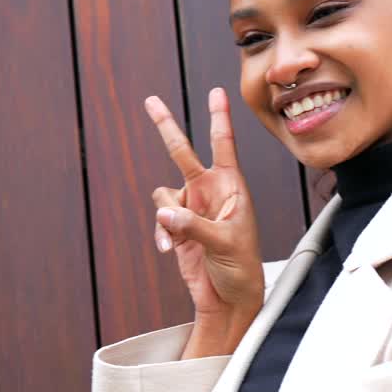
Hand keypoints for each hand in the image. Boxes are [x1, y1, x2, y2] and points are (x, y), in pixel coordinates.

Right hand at [146, 88, 262, 358]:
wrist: (229, 299)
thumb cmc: (241, 268)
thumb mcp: (224, 244)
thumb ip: (193, 225)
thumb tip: (165, 211)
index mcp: (231, 188)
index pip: (224, 145)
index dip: (219, 117)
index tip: (217, 92)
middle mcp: (210, 192)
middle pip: (182, 152)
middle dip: (166, 127)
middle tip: (150, 101)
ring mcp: (192, 209)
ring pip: (163, 195)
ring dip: (165, 215)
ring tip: (176, 239)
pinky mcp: (178, 228)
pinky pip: (159, 219)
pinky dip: (161, 234)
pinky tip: (170, 250)